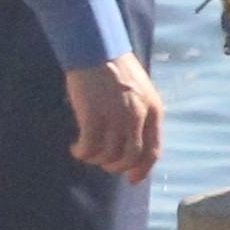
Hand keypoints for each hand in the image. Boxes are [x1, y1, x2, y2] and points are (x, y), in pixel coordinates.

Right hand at [64, 56, 162, 180]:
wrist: (96, 49)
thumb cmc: (115, 70)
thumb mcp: (139, 93)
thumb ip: (139, 115)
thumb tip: (130, 145)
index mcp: (153, 110)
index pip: (153, 150)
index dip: (142, 169)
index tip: (132, 179)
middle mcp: (138, 116)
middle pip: (130, 157)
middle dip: (115, 166)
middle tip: (102, 163)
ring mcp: (116, 116)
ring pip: (108, 155)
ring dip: (96, 159)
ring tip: (86, 151)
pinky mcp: (93, 116)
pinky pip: (89, 147)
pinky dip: (82, 152)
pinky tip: (76, 148)